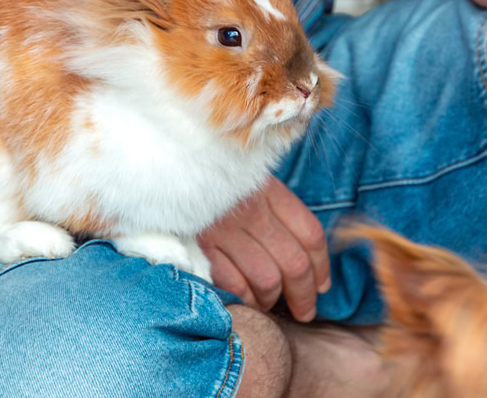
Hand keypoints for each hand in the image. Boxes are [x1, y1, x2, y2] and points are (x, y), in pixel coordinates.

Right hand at [198, 176, 330, 322]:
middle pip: (294, 264)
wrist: (165, 174)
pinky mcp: (200, 246)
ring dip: (272, 300)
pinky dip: (245, 299)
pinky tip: (247, 301)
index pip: (310, 235)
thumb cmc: (212, 182)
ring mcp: (224, 229)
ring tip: (269, 304)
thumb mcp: (247, 180)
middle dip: (304, 295)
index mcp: (268, 190)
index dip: (322, 266)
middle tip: (305, 311)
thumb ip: (274, 208)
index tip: (322, 286)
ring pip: (267, 279)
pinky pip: (234, 285)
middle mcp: (250, 210)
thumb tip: (307, 254)